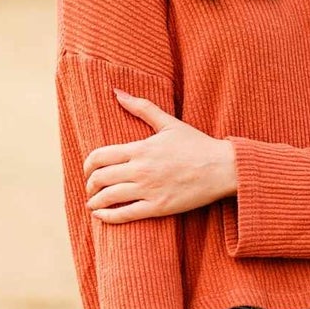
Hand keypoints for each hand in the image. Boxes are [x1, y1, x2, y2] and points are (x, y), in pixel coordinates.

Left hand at [83, 91, 238, 222]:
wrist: (222, 168)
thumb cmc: (197, 144)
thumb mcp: (168, 123)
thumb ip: (141, 107)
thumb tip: (116, 91)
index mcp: (140, 149)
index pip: (99, 156)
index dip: (87, 165)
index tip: (87, 170)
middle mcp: (140, 170)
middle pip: (100, 178)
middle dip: (89, 185)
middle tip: (90, 188)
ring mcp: (148, 190)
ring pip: (108, 198)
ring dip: (94, 202)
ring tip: (93, 204)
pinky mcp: (158, 208)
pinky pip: (125, 215)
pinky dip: (108, 217)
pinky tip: (102, 216)